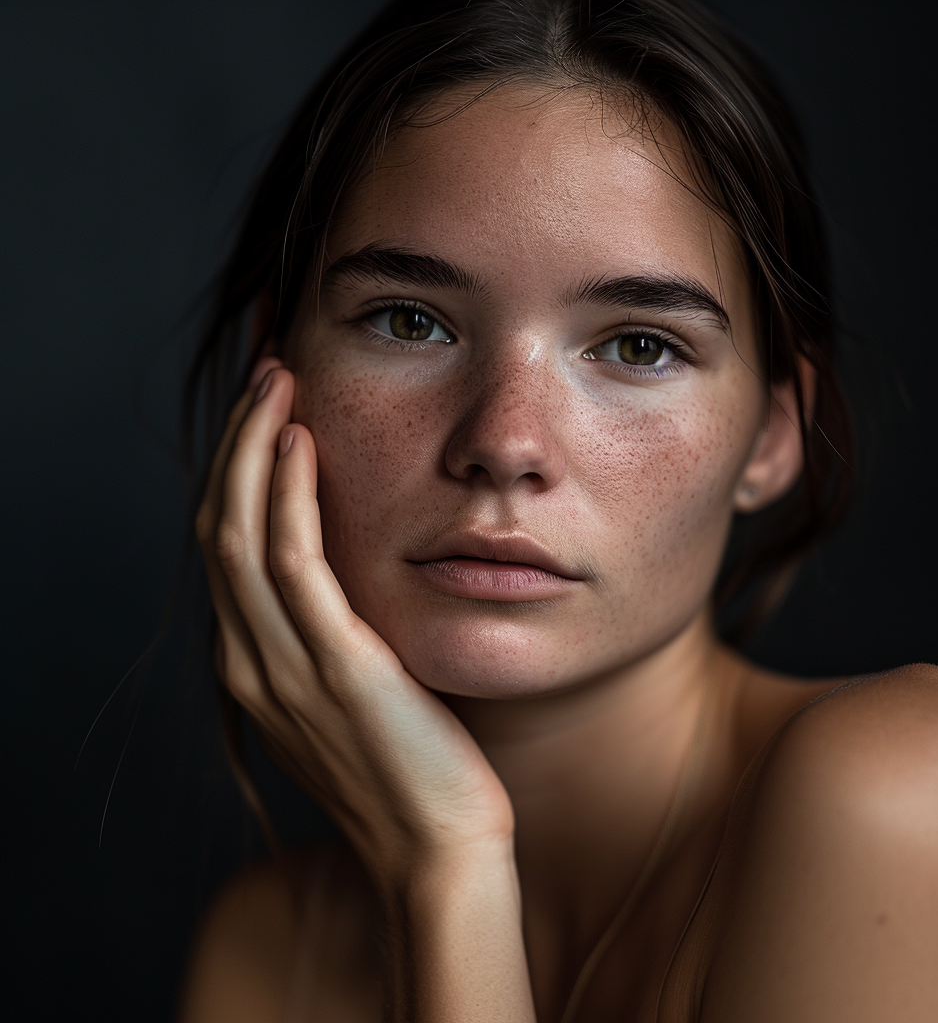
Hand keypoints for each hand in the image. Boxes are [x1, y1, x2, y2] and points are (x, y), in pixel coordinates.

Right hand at [195, 358, 514, 886]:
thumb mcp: (353, 694)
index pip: (225, 547)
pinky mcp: (334, 666)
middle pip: (217, 527)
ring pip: (238, 533)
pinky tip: (303, 444)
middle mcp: (250, 661)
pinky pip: (294, 564)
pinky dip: (288, 497)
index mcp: (253, 666)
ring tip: (276, 383)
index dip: (235, 471)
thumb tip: (345, 578)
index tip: (263, 412)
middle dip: (235, 443)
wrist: (437, 847)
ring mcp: (282, 667)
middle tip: (264, 374)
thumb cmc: (411, 767)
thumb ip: (331, 636)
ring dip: (252, 449)